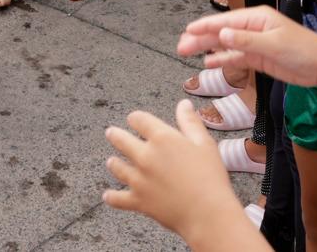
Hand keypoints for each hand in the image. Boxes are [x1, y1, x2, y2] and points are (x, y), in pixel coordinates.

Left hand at [102, 101, 241, 241]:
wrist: (207, 213)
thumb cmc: (210, 177)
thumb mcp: (204, 143)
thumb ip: (190, 122)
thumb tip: (183, 104)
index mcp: (162, 138)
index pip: (139, 120)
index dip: (135, 118)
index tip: (133, 118)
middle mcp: (145, 156)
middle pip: (122, 141)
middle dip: (115, 135)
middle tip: (110, 133)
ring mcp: (139, 179)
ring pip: (118, 168)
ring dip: (113, 163)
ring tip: (110, 161)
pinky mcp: (139, 201)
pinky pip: (119, 199)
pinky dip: (112, 197)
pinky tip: (106, 196)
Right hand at [176, 6, 316, 90]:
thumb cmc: (303, 50)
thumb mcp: (273, 44)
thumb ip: (246, 41)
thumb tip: (221, 34)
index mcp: (256, 18)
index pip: (225, 21)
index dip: (205, 26)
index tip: (187, 30)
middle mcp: (253, 28)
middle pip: (221, 32)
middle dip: (201, 38)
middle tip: (180, 46)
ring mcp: (254, 43)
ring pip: (225, 45)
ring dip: (208, 48)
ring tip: (187, 52)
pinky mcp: (258, 58)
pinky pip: (235, 58)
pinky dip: (222, 60)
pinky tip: (208, 63)